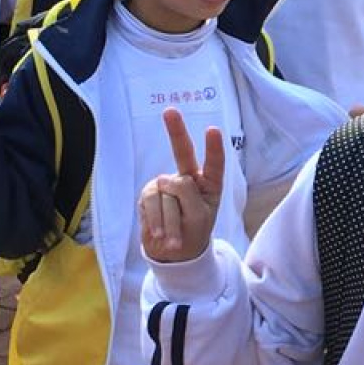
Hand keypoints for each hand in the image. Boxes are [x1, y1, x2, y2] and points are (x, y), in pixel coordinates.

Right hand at [139, 105, 226, 263]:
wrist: (172, 254)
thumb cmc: (194, 233)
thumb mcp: (199, 217)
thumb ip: (187, 195)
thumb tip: (164, 180)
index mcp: (208, 183)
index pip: (214, 164)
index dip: (213, 148)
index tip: (212, 130)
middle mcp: (187, 178)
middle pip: (182, 152)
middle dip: (176, 131)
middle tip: (170, 111)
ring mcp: (166, 185)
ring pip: (168, 193)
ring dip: (171, 222)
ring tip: (175, 240)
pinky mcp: (149, 194)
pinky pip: (153, 202)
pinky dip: (158, 222)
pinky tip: (161, 236)